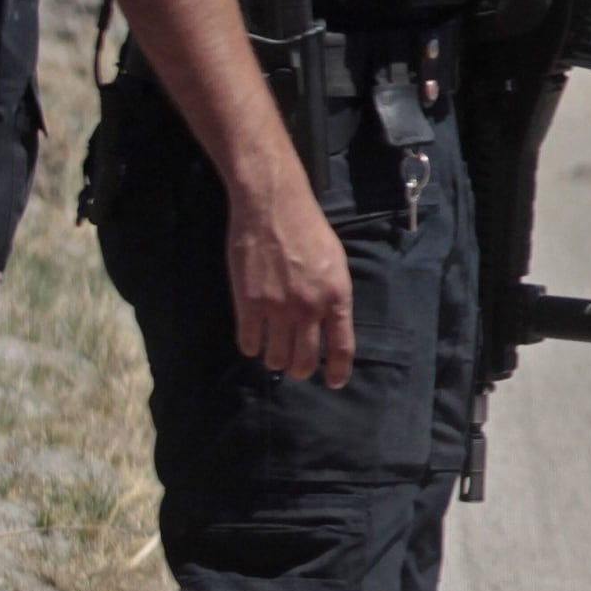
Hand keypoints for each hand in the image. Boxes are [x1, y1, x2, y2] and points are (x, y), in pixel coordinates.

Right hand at [230, 168, 358, 384]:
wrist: (273, 207)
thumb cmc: (308, 230)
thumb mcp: (335, 263)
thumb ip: (332, 296)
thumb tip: (328, 324)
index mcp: (337, 297)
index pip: (342, 347)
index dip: (338, 371)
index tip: (335, 383)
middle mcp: (309, 308)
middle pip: (305, 360)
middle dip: (301, 370)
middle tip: (296, 368)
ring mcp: (278, 307)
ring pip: (276, 357)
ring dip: (275, 360)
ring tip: (273, 353)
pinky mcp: (248, 303)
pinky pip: (249, 341)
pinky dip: (251, 346)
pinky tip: (253, 341)